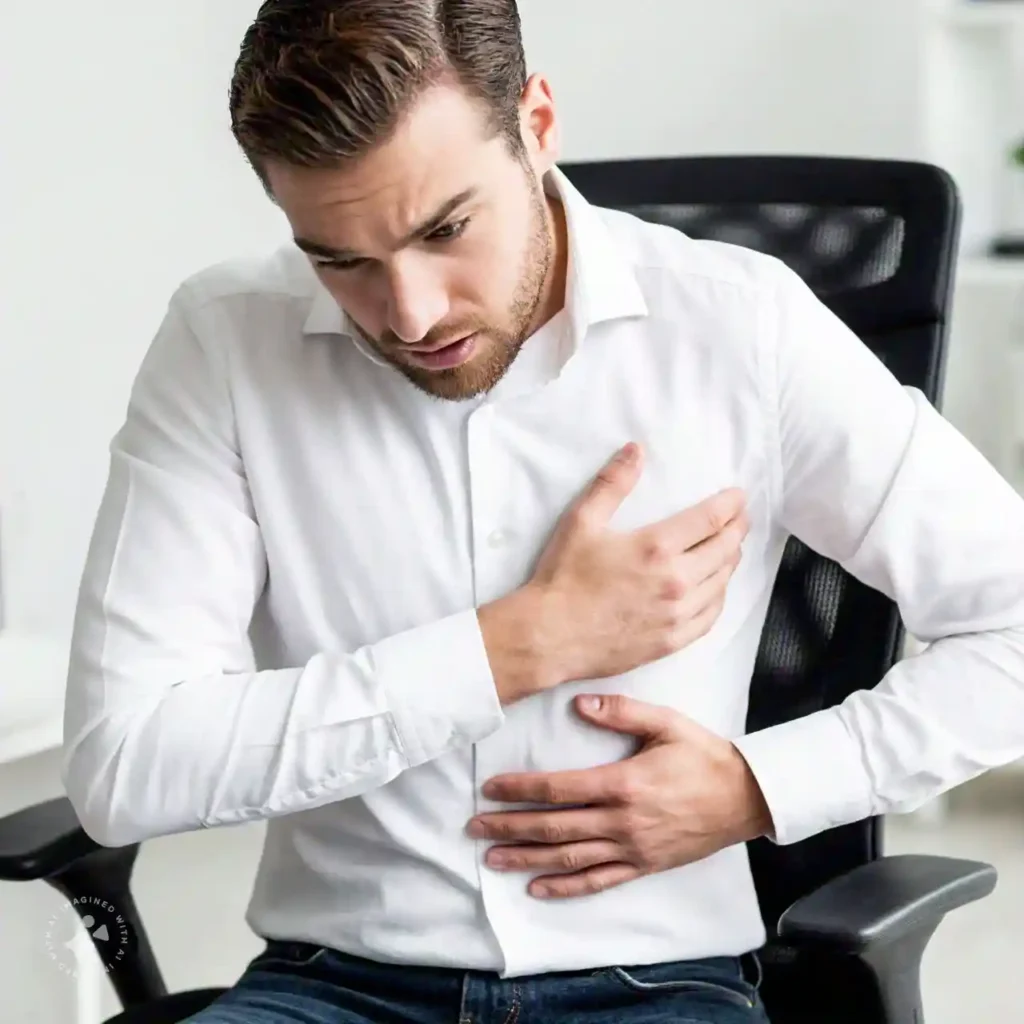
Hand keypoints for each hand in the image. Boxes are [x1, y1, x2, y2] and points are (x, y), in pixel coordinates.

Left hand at [467, 694, 772, 898]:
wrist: (746, 798)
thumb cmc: (704, 756)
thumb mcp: (666, 723)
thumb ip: (622, 713)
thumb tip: (580, 704)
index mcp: (623, 784)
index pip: (558, 789)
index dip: (520, 790)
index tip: (491, 789)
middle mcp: (622, 821)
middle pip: (554, 827)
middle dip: (510, 827)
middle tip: (475, 828)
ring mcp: (632, 848)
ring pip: (570, 858)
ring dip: (528, 859)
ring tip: (494, 860)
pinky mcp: (644, 865)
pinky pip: (599, 880)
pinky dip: (567, 886)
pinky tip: (539, 888)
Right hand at [479, 443, 748, 702]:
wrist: (550, 636)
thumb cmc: (563, 577)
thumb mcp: (582, 521)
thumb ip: (612, 484)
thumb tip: (635, 450)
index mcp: (657, 547)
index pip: (711, 519)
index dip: (731, 505)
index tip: (739, 497)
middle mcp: (676, 581)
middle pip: (725, 550)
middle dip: (738, 529)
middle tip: (741, 519)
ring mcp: (677, 615)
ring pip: (721, 583)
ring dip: (731, 561)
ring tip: (731, 548)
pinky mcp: (672, 641)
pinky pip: (710, 616)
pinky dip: (719, 597)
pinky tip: (716, 588)